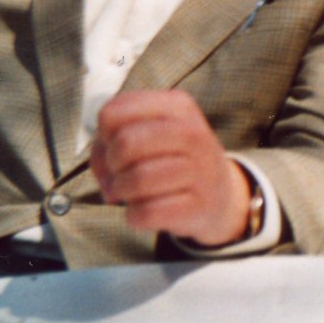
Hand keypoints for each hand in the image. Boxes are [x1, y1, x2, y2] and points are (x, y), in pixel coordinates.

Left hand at [90, 90, 250, 246]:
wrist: (220, 195)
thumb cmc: (172, 160)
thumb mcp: (152, 132)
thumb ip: (113, 138)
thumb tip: (103, 166)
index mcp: (177, 106)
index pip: (114, 112)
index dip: (103, 136)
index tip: (114, 148)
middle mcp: (192, 133)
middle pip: (124, 144)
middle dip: (110, 165)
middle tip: (118, 175)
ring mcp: (199, 171)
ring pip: (135, 181)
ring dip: (120, 192)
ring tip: (127, 194)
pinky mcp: (197, 206)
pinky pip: (146, 212)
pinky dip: (134, 216)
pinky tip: (142, 211)